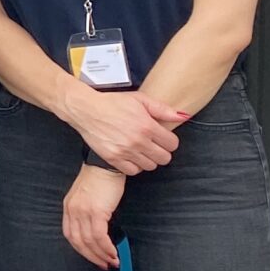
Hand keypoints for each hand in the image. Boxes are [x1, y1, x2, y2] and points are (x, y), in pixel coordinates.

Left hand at [61, 164, 125, 269]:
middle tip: (104, 264)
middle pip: (78, 242)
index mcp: (69, 208)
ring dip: (102, 254)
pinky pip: (99, 236)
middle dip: (92, 256)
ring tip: (113, 261)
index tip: (92, 257)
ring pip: (89, 241)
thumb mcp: (88, 197)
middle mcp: (73, 211)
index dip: (81, 250)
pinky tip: (114, 252)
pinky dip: (107, 247)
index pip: (70, 235)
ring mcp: (83, 212)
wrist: (105, 164)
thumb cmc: (101, 178)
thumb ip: (87, 213)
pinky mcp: (96, 211)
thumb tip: (98, 231)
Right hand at [64, 85, 184, 175]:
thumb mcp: (140, 99)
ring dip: (148, 159)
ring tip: (141, 150)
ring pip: (150, 166)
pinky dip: (135, 166)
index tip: (162, 138)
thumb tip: (183, 116)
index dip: (169, 141)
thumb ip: (163, 109)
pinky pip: (133, 171)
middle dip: (161, 151)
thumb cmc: (112, 103)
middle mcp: (138, 141)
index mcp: (147, 126)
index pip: (172, 144)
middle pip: (164, 158)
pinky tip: (131, 156)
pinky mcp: (113, 158)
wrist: (86, 110)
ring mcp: (125, 151)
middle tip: (153, 145)